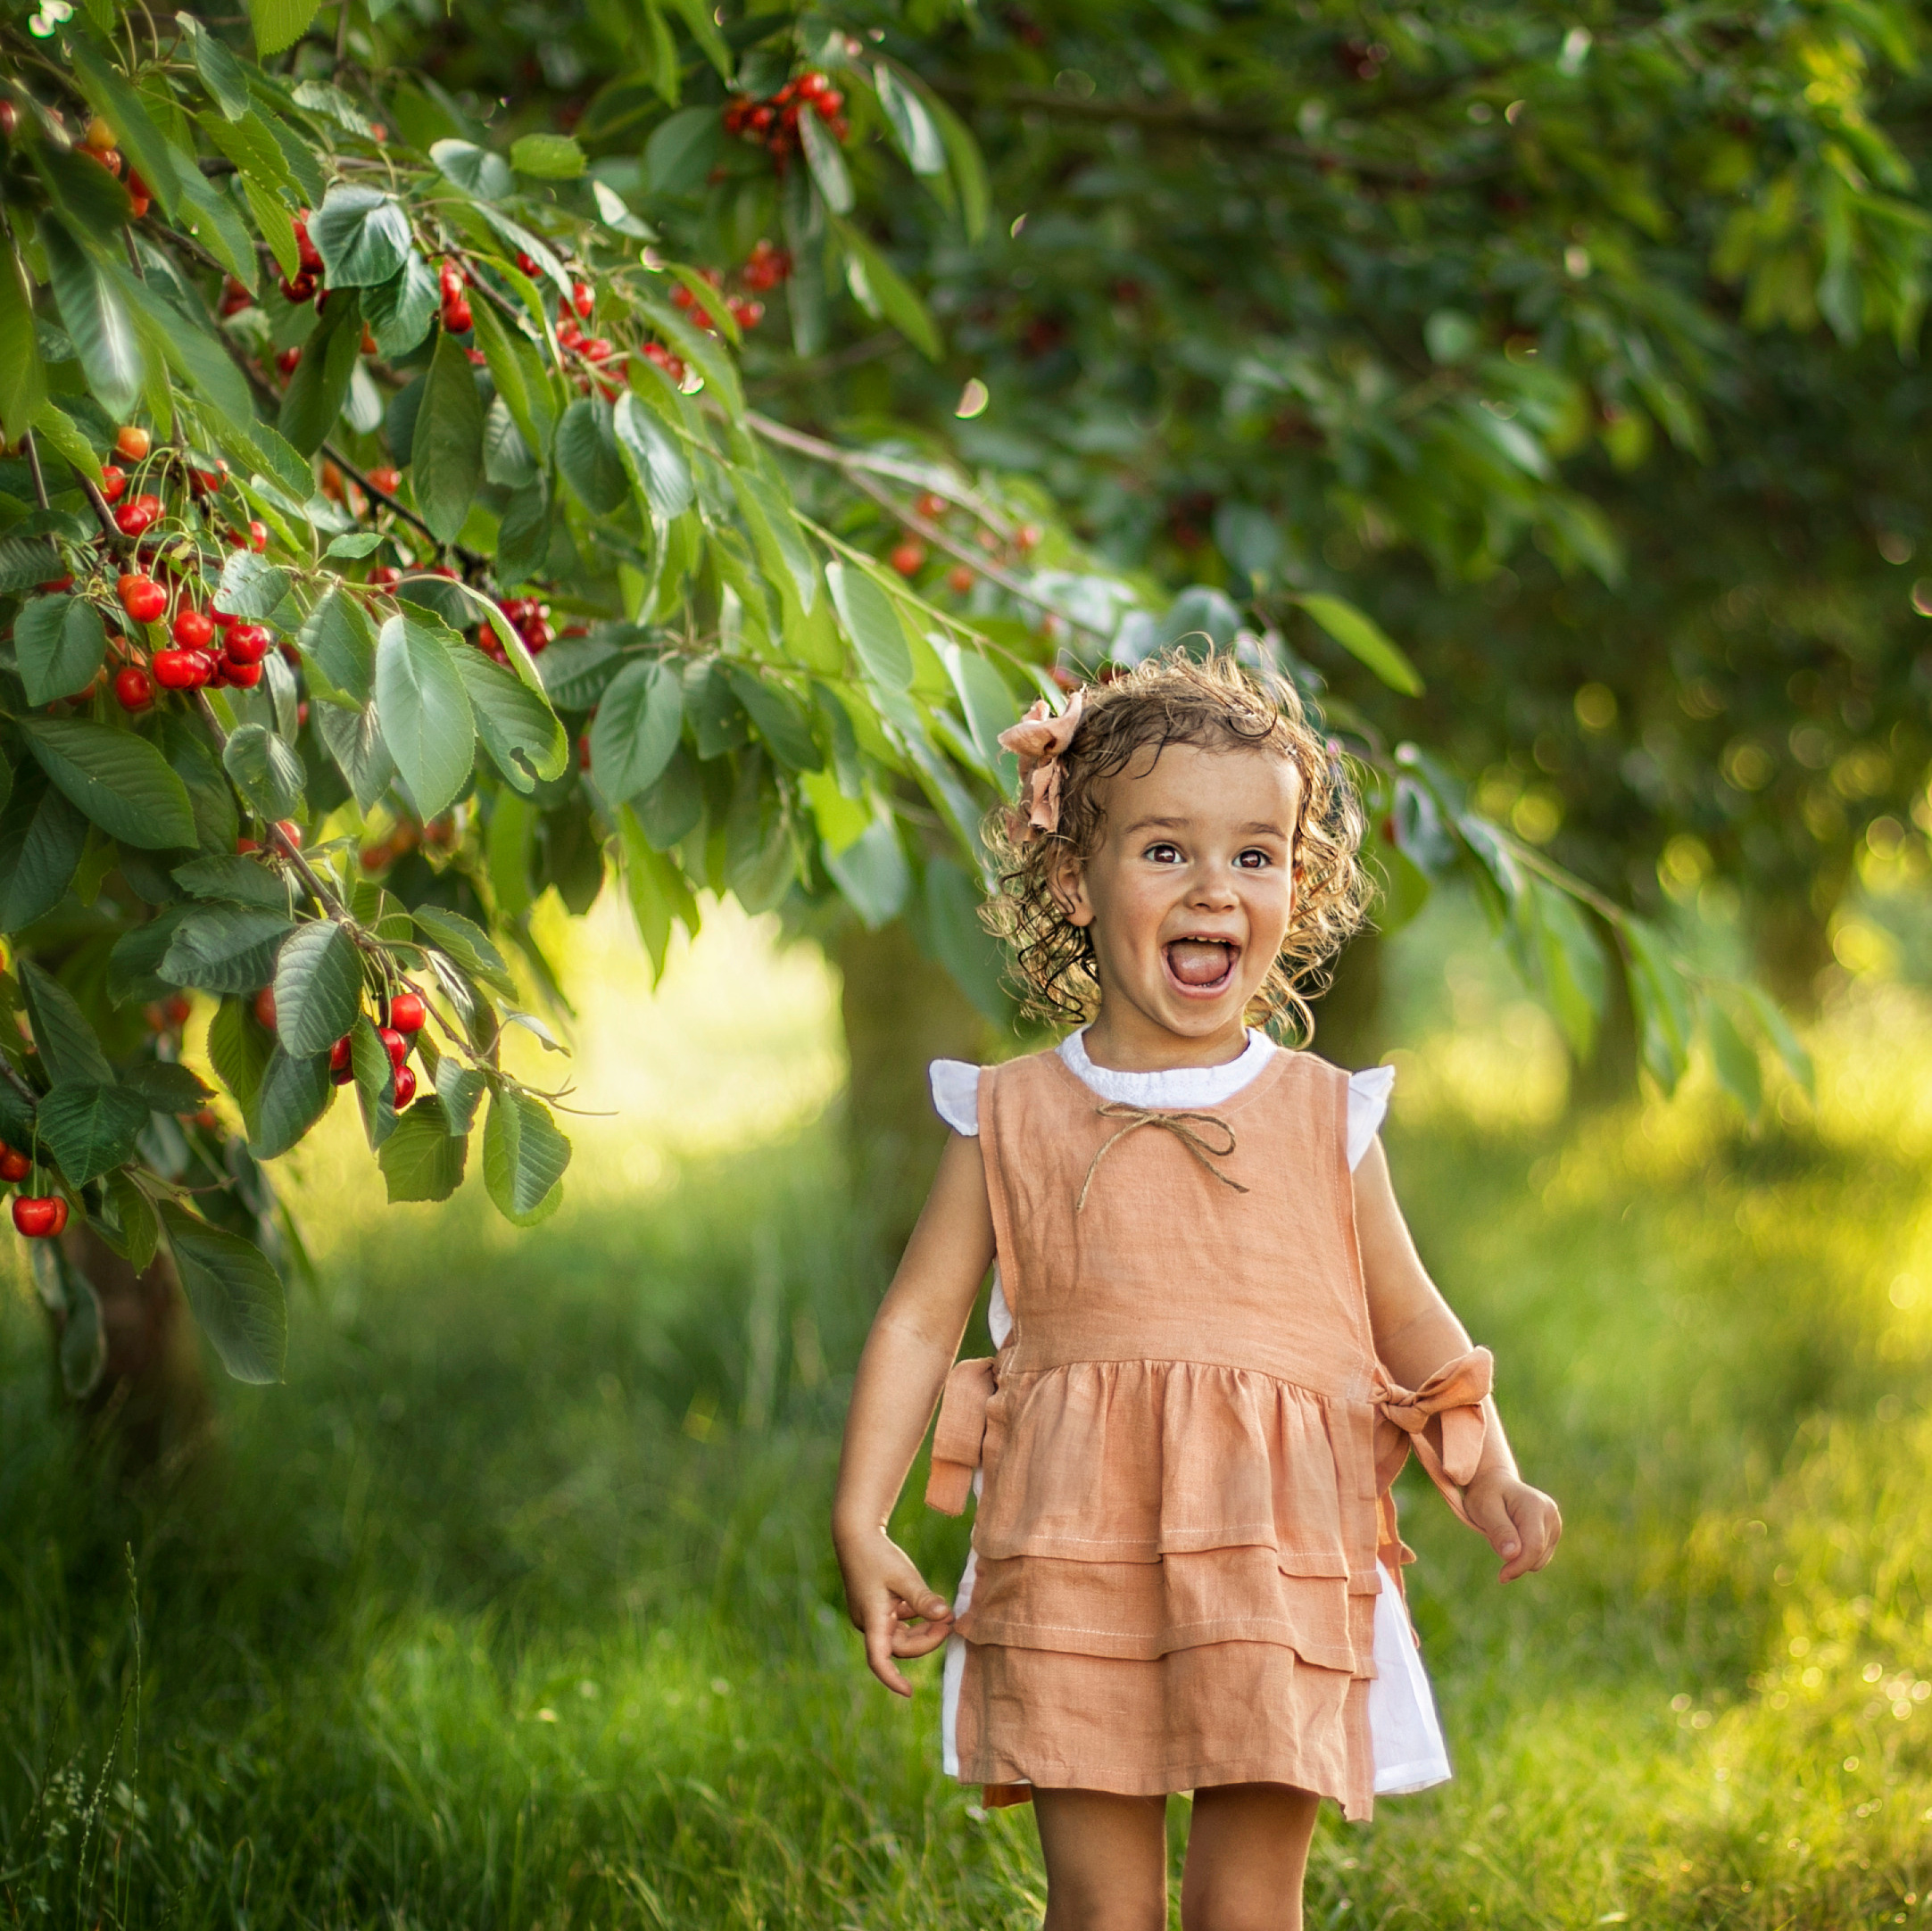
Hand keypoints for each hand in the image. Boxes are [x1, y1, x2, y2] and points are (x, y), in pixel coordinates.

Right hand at [835, 1525, 954, 1696]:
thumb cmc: (878, 1555)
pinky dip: (914, 1619)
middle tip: (950, 1622)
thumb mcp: (904, 1576)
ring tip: (946, 1616)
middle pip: (899, 1646)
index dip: (892, 1679)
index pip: (879, 1660)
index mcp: (872, 1619)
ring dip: (923, 1630)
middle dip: (926, 1640)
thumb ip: (923, 1599)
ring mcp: (870, 1615)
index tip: (910, 1692)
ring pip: (900, 1635)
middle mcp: (868, 1622)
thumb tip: (945, 1616)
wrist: (856, 1534)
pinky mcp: (875, 1606)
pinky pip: (897, 1623)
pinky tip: (928, 1606)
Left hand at [1463, 1470, 1561, 1582]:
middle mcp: (1551, 1514)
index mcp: (1536, 1506)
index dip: (1518, 1566)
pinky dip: (1523, 1554)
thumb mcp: (1484, 1508)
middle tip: (1493, 1535)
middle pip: (1537, 1556)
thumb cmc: (1485, 1494)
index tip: (1502, 1577)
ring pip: (1539, 1560)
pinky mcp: (1553, 1532)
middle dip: (1514, 1557)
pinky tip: (1513, 1536)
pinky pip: (1539, 1558)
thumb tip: (1513, 1555)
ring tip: (1503, 1533)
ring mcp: (1555, 1523)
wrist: (1494, 1483)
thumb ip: (1499, 1530)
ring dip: (1518, 1555)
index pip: (1533, 1546)